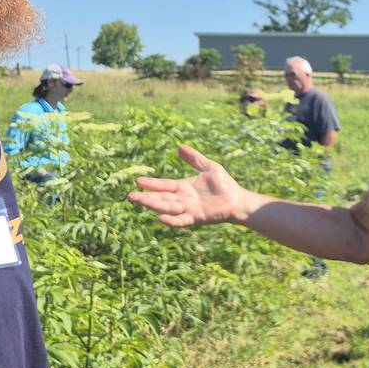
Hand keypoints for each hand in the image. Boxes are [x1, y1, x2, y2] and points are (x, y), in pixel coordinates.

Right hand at [128, 145, 248, 226]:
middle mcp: (182, 199)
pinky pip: (181, 221)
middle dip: (146, 198)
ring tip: (141, 202)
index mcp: (183, 187)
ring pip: (167, 208)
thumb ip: (194, 158)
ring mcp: (188, 209)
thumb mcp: (208, 167)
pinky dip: (171, 220)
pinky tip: (161, 218)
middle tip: (131, 196)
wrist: (238, 198)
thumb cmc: (225, 184)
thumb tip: (179, 146)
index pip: (163, 185)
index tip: (138, 181)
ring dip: (154, 206)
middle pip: (161, 198)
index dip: (151, 184)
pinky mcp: (196, 217)